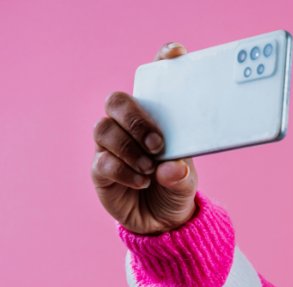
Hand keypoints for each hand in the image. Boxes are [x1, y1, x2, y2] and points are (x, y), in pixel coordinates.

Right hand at [91, 42, 198, 235]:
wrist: (163, 223)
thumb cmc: (175, 188)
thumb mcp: (188, 183)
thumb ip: (182, 176)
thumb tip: (172, 168)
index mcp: (156, 119)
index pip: (154, 83)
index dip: (161, 63)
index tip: (175, 53)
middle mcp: (129, 127)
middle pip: (117, 100)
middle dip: (134, 117)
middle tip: (157, 142)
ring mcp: (111, 146)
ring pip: (104, 128)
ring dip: (128, 147)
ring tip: (150, 168)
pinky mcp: (100, 170)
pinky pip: (102, 161)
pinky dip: (124, 170)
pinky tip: (142, 181)